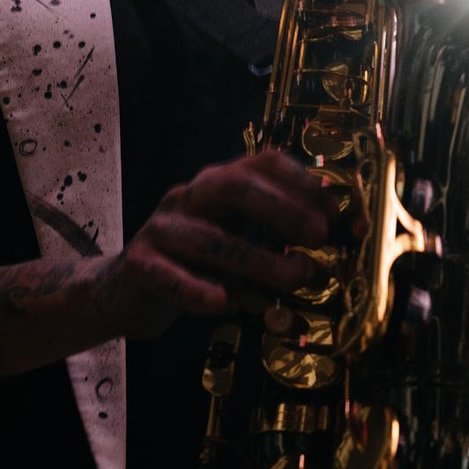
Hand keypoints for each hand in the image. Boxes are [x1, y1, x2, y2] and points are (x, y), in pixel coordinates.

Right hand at [106, 152, 339, 338]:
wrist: (131, 292)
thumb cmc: (199, 268)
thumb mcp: (242, 251)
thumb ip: (279, 247)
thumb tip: (337, 253)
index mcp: (218, 185)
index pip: (262, 164)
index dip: (302, 181)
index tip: (336, 211)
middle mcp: (190, 197)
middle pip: (233, 185)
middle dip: (281, 208)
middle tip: (319, 235)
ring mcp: (162, 228)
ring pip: (208, 238)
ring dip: (256, 259)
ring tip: (294, 278)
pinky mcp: (139, 264)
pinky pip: (169, 275)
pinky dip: (197, 289)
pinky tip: (221, 303)